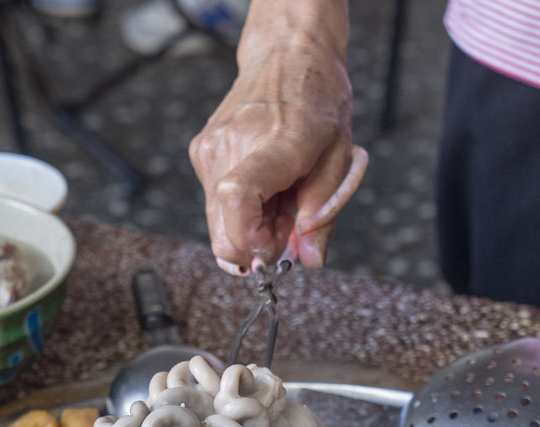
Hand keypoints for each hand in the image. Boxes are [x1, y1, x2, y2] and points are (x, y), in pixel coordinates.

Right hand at [189, 9, 365, 271]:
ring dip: (251, 228)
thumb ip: (324, 213)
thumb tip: (309, 260)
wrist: (286, 54)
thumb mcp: (338, 158)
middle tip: (288, 223)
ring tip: (280, 198)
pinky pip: (216, 207)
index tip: (277, 243)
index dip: (254, 240)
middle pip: (224, 235)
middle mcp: (231, 145)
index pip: (237, 201)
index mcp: (275, 143)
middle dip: (259, 246)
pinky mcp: (201, 153)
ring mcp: (210, 149)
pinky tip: (265, 187)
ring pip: (219, 227)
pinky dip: (242, 211)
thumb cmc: (317, 100)